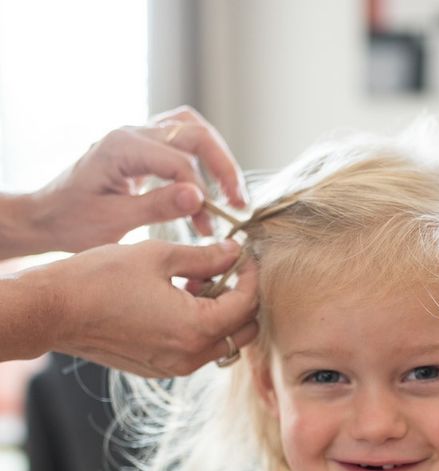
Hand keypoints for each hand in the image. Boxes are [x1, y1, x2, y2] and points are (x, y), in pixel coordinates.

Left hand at [29, 106, 247, 252]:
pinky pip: (183, 138)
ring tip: (231, 190)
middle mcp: (132, 132)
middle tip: (238, 201)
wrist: (48, 215)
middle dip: (223, 167)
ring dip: (217, 157)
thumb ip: (157, 206)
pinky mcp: (144, 145)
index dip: (200, 191)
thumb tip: (199, 197)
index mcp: (121, 147)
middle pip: (194, 134)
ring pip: (192, 129)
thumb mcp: (112, 221)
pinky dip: (202, 157)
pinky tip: (209, 182)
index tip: (210, 221)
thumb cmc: (72, 221)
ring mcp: (139, 134)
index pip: (178, 161)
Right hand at [35, 239, 257, 376]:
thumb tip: (235, 252)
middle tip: (226, 268)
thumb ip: (207, 256)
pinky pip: (198, 347)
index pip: (248, 303)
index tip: (243, 253)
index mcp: (196, 329)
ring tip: (197, 278)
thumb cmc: (101, 278)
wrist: (54, 310)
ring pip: (223, 340)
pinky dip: (201, 323)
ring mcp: (174, 366)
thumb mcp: (160, 256)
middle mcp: (190, 356)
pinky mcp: (159, 366)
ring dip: (222, 310)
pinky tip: (180, 295)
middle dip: (243, 296)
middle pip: (244, 330)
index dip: (251, 274)